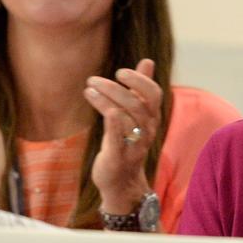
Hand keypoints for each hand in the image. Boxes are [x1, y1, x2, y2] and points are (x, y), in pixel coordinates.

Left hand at [84, 59, 162, 213]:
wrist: (122, 181)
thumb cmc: (127, 142)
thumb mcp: (136, 114)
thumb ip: (141, 88)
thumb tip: (148, 61)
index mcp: (152, 118)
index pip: (154, 94)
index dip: (139, 80)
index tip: (120, 72)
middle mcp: (147, 131)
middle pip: (137, 104)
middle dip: (115, 88)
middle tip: (93, 79)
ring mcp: (135, 146)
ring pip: (125, 118)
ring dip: (105, 100)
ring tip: (88, 89)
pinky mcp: (119, 158)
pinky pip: (118, 139)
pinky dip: (112, 122)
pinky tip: (100, 106)